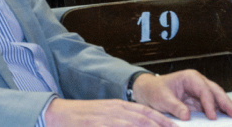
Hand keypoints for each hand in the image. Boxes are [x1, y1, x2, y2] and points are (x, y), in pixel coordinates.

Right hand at [44, 98, 173, 126]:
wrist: (56, 113)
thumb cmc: (81, 117)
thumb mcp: (104, 114)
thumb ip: (120, 119)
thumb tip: (138, 122)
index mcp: (116, 105)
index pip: (145, 111)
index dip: (161, 119)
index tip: (175, 126)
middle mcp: (113, 110)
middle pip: (142, 119)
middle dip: (160, 126)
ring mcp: (104, 118)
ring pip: (132, 124)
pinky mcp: (95, 124)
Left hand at [131, 70, 231, 120]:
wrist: (149, 91)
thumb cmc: (155, 91)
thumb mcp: (161, 98)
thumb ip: (174, 106)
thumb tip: (187, 115)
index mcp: (189, 78)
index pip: (204, 90)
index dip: (209, 103)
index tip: (212, 116)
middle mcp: (198, 83)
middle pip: (216, 92)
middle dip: (227, 103)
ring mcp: (201, 92)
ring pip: (219, 98)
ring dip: (230, 106)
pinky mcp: (202, 101)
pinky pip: (215, 105)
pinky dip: (225, 110)